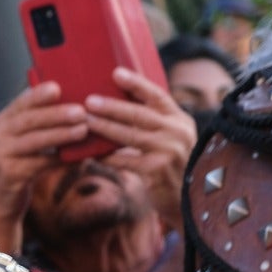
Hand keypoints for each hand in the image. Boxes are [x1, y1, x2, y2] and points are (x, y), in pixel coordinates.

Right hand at [0, 82, 87, 250]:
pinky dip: (61, 159)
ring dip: (61, 135)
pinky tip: (78, 157)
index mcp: (3, 122)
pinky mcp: (10, 175)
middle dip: (56, 114)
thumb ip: (39, 124)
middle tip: (81, 111)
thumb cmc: (20, 164)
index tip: (58, 87)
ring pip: (35, 141)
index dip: (38, 95)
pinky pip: (40, 164)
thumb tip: (78, 107)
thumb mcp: (22, 141)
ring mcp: (1, 155)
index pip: (21, 103)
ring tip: (83, 129)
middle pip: (28, 120)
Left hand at [86, 67, 196, 229]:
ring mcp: (169, 152)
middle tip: (89, 101)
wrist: (186, 199)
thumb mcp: (169, 139)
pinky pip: (124, 160)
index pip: (157, 95)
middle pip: (140, 114)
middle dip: (112, 106)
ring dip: (105, 127)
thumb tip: (113, 103)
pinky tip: (89, 151)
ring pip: (130, 135)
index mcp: (180, 119)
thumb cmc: (170, 165)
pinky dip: (106, 155)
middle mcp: (178, 132)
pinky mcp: (157, 171)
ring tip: (85, 120)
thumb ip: (151, 122)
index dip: (136, 83)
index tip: (116, 73)